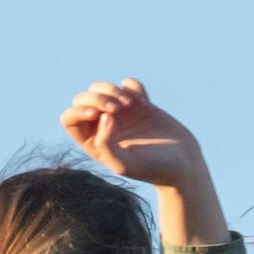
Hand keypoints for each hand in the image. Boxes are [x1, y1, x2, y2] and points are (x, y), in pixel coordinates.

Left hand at [61, 79, 205, 189]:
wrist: (184, 165)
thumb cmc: (153, 169)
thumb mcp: (124, 165)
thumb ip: (105, 145)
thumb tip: (103, 116)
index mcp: (93, 142)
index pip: (70, 119)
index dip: (78, 111)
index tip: (96, 115)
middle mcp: (103, 126)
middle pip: (83, 98)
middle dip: (97, 98)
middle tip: (116, 109)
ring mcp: (122, 113)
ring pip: (101, 87)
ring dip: (112, 89)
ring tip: (129, 104)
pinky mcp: (140, 104)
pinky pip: (128, 84)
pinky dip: (133, 88)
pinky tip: (144, 103)